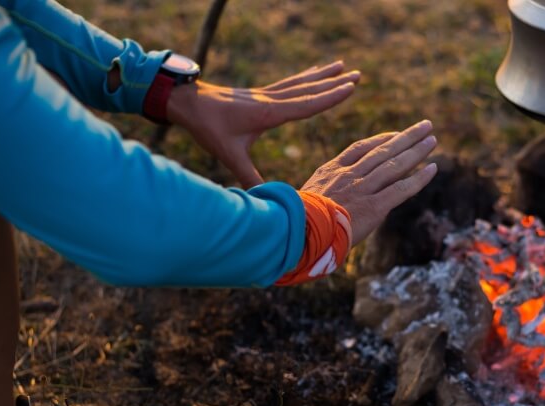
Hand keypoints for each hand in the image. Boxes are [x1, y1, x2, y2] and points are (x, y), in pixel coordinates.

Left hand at [166, 61, 358, 186]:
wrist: (187, 103)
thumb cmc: (208, 128)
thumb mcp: (229, 156)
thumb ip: (249, 177)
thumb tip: (266, 201)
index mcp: (269, 113)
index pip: (307, 104)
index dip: (330, 97)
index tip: (350, 88)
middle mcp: (271, 100)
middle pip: (309, 89)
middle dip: (334, 83)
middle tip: (358, 74)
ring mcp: (266, 94)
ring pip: (301, 83)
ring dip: (323, 76)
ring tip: (342, 66)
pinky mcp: (260, 94)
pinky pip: (289, 84)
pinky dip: (305, 77)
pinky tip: (313, 72)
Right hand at [301, 120, 437, 245]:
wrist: (299, 231)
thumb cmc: (296, 222)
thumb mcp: (302, 200)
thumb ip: (319, 197)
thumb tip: (328, 204)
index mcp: (331, 171)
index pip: (359, 149)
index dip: (380, 140)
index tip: (395, 135)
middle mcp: (349, 176)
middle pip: (383, 151)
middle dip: (406, 137)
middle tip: (425, 125)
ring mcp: (363, 190)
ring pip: (395, 165)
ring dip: (416, 151)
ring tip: (432, 139)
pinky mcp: (374, 207)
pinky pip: (401, 189)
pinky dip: (418, 178)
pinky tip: (432, 168)